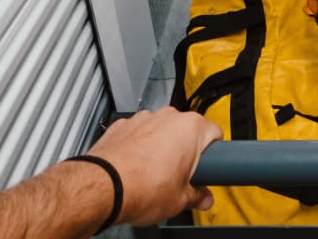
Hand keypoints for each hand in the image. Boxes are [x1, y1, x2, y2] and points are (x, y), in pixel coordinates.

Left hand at [84, 107, 221, 225]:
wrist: (102, 187)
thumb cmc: (140, 188)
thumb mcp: (179, 200)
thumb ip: (197, 196)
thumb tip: (202, 198)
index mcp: (191, 128)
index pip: (215, 134)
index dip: (215, 154)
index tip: (209, 167)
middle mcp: (169, 116)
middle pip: (188, 131)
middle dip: (187, 151)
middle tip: (182, 176)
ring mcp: (145, 118)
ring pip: (162, 130)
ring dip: (162, 147)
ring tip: (155, 175)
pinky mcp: (123, 124)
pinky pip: (139, 133)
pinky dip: (139, 146)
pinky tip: (135, 167)